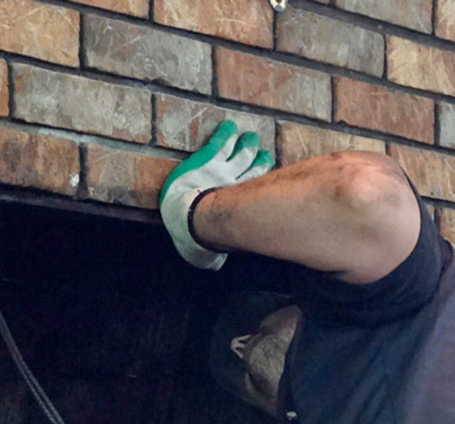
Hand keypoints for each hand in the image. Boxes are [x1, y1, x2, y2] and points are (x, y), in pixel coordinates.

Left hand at [159, 121, 273, 270]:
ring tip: (250, 138)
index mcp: (237, 206)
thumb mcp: (207, 252)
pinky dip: (225, 134)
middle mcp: (235, 185)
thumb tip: (213, 266)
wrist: (189, 219)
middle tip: (258, 150)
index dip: (260, 180)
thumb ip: (211, 257)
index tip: (266, 174)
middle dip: (255, 158)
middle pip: (251, 168)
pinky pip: (219, 144)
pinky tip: (229, 126)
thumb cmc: (197, 239)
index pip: (253, 190)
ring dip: (245, 145)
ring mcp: (222, 170)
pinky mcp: (208, 160)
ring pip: (240, 154)